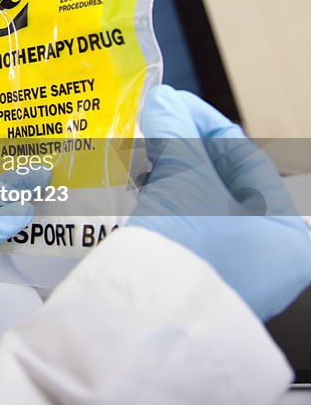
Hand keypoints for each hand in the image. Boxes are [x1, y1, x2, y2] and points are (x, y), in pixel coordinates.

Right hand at [129, 85, 310, 319]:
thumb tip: (162, 100)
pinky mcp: (192, 285)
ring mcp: (229, 276)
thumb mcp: (186, 180)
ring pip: (196, 207)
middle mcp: (266, 259)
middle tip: (148, 127)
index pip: (245, 159)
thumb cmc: (189, 256)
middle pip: (219, 183)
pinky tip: (131, 190)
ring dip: (164, 177)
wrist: (149, 322)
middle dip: (179, 151)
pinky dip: (157, 207)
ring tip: (134, 156)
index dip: (202, 121)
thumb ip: (176, 133)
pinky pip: (178, 232)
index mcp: (288, 235)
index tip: (170, 103)